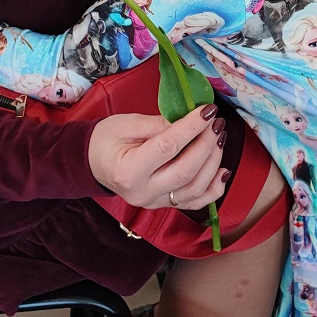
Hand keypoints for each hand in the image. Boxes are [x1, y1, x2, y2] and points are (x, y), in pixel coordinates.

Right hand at [87, 105, 227, 209]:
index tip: (208, 110)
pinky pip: (195, 203)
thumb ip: (158, 124)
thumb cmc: (106, 140)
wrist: (94, 163)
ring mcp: (154, 203)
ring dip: (213, 162)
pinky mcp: (164, 206)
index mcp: (129, 170)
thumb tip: (189, 119)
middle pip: (185, 170)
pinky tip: (223, 170)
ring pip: (195, 189)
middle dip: (206, 144)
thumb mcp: (126, 123)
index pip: (168, 147)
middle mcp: (143, 192)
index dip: (191, 127)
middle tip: (216, 123)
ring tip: (218, 138)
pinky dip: (214, 189)